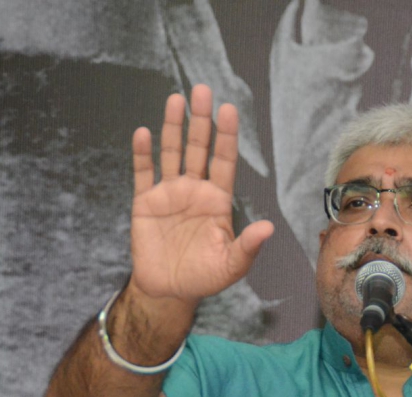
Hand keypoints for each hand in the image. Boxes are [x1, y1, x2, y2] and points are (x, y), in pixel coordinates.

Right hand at [128, 84, 273, 304]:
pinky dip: (143, 154)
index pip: (224, 161)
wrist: (169, 290)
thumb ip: (248, 246)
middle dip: (201, 120)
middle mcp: (194, 190)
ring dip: (173, 127)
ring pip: (172, 153)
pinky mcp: (145, 203)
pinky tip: (143, 132)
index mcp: (218, 201)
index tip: (228, 110)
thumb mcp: (232, 265)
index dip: (226, 137)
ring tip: (175, 100)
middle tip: (202, 90)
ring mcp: (169, 194)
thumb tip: (268, 228)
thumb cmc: (205, 277)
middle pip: (199, 149)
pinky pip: (144, 173)